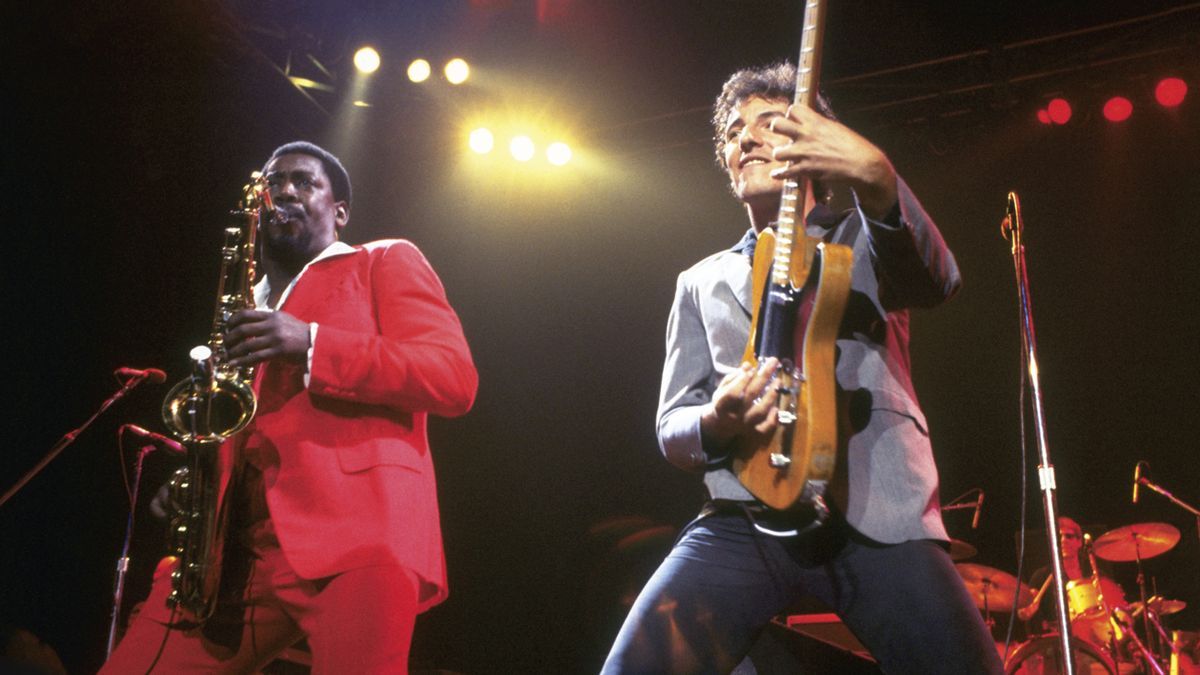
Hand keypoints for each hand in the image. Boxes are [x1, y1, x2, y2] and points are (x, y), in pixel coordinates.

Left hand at [225, 309, 310, 366]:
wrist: (315, 343)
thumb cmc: (298, 332)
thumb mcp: (283, 319)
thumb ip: (267, 320)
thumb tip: (247, 323)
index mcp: (272, 315)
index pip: (245, 314)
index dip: (232, 321)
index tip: (227, 328)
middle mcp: (272, 325)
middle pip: (243, 329)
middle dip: (230, 338)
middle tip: (225, 344)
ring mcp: (275, 338)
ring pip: (247, 345)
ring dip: (234, 352)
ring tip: (228, 356)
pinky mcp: (278, 352)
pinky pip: (255, 357)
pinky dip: (242, 361)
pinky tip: (235, 365)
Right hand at [701, 357, 780, 448]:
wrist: (722, 425)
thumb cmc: (724, 401)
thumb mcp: (723, 388)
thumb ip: (734, 377)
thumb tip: (748, 366)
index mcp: (721, 404)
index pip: (732, 393)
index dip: (742, 381)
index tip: (752, 368)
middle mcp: (733, 415)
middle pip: (750, 395)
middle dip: (763, 377)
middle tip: (773, 362)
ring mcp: (744, 425)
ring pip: (760, 411)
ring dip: (771, 395)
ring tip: (778, 381)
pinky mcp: (753, 432)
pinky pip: (765, 427)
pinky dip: (773, 419)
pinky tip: (776, 408)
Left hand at [767, 105, 897, 219]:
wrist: (862, 164)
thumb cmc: (852, 146)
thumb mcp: (835, 128)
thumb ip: (819, 124)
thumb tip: (810, 121)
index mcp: (817, 122)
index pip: (793, 109)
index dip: (792, 115)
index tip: (795, 121)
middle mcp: (807, 135)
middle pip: (777, 124)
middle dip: (777, 129)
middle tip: (783, 135)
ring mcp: (805, 153)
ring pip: (777, 152)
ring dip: (780, 154)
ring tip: (786, 156)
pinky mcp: (806, 169)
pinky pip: (784, 172)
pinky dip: (779, 174)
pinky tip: (778, 174)